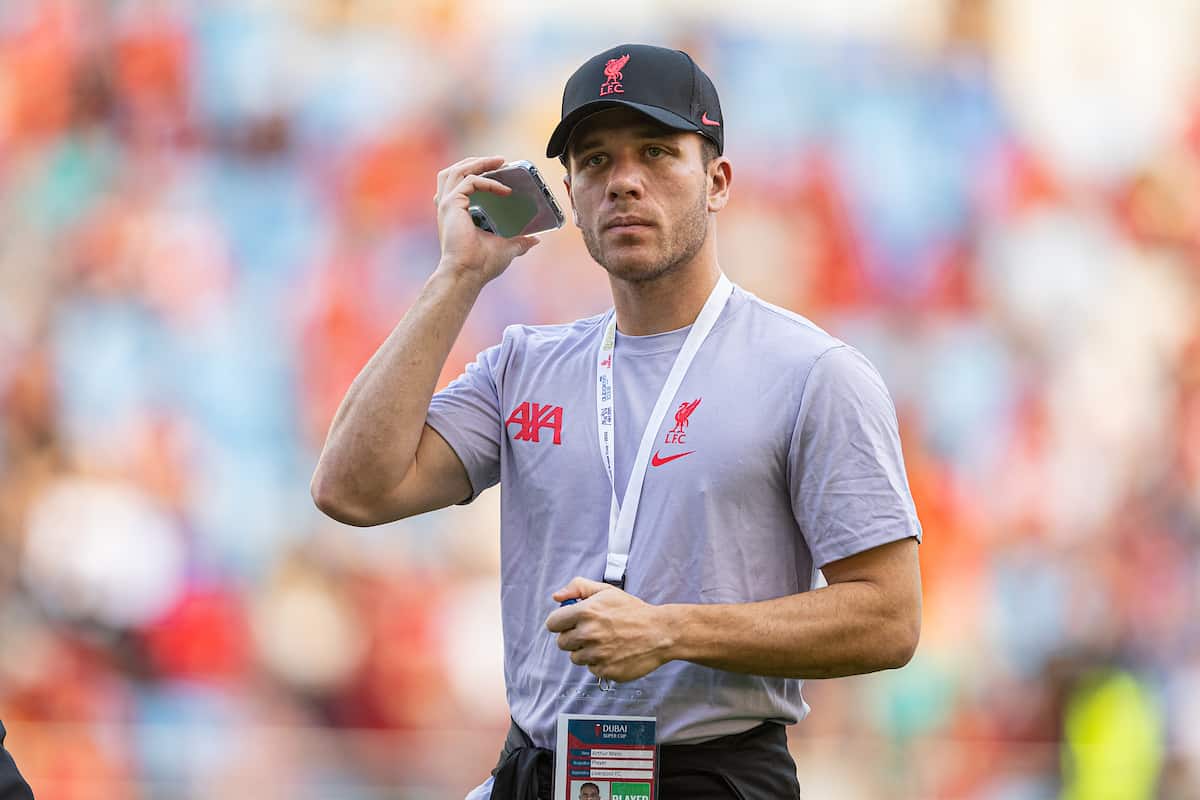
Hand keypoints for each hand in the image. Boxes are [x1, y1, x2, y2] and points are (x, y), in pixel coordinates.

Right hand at [433, 156, 538, 282]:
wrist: (468, 274)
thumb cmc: (481, 265)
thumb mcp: (506, 248)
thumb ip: (519, 242)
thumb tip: (535, 239)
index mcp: (456, 214)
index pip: (461, 185)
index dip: (478, 174)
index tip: (500, 172)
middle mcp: (448, 207)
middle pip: (454, 172)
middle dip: (476, 162)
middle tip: (500, 161)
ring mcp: (447, 204)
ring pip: (457, 171)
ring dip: (478, 163)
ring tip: (499, 161)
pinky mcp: (451, 204)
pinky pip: (470, 182)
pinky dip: (488, 182)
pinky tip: (504, 190)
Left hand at [545, 577, 673, 683]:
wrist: (660, 632)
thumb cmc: (633, 611)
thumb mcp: (606, 591)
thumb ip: (578, 588)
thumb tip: (556, 596)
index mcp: (585, 612)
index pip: (553, 623)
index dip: (561, 622)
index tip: (570, 623)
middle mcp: (588, 634)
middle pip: (562, 643)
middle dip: (573, 637)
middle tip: (592, 632)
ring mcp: (597, 655)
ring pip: (576, 658)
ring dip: (586, 651)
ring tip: (605, 642)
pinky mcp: (606, 671)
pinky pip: (592, 669)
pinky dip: (600, 663)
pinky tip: (614, 652)